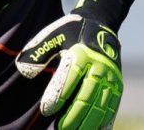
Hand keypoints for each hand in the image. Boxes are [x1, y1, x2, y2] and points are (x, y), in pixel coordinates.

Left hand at [16, 13, 122, 128]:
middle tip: (60, 128)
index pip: (70, 77)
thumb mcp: (53, 34)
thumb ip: (38, 52)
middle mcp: (100, 66)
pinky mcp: (118, 86)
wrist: (101, 25)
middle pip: (86, 96)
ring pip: (100, 106)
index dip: (58, 96)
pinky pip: (111, 108)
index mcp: (82, 53)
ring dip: (87, 123)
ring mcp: (111, 77)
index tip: (46, 110)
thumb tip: (24, 72)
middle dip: (73, 116)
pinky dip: (103, 122)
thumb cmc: (71, 33)